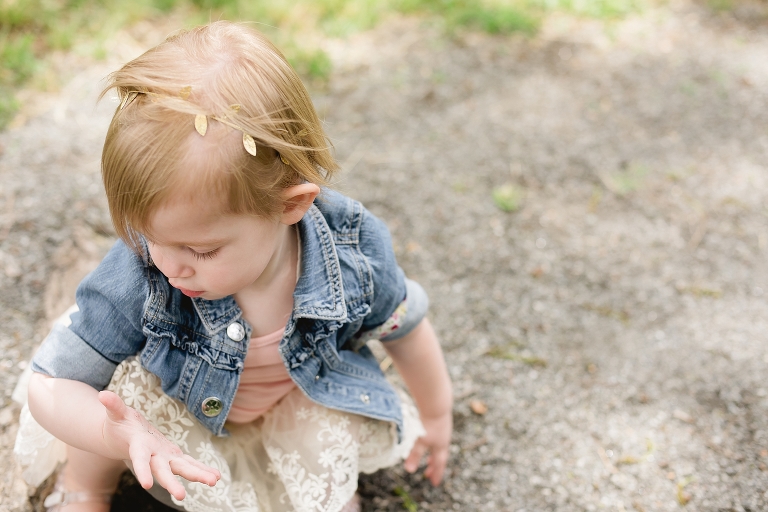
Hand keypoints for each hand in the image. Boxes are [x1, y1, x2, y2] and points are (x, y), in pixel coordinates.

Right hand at [98, 390, 220, 499]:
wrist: (124, 438)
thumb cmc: (120, 423)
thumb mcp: (116, 413)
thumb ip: (113, 405)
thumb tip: (103, 394)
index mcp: (138, 447)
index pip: (140, 460)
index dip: (143, 471)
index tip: (147, 485)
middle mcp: (153, 456)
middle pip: (163, 471)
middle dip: (171, 483)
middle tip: (181, 496)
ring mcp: (164, 458)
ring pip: (182, 468)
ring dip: (198, 475)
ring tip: (214, 481)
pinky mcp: (173, 456)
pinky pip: (189, 463)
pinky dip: (201, 469)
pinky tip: (215, 476)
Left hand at [404, 410, 451, 485]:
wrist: (436, 404)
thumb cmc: (428, 424)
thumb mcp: (420, 441)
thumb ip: (414, 455)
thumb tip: (409, 470)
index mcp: (440, 446)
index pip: (439, 464)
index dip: (437, 474)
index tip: (435, 484)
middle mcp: (444, 438)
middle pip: (440, 455)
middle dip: (434, 466)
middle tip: (429, 473)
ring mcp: (443, 428)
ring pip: (438, 445)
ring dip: (433, 454)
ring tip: (429, 458)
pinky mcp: (439, 419)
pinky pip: (437, 436)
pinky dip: (433, 442)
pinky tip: (428, 438)